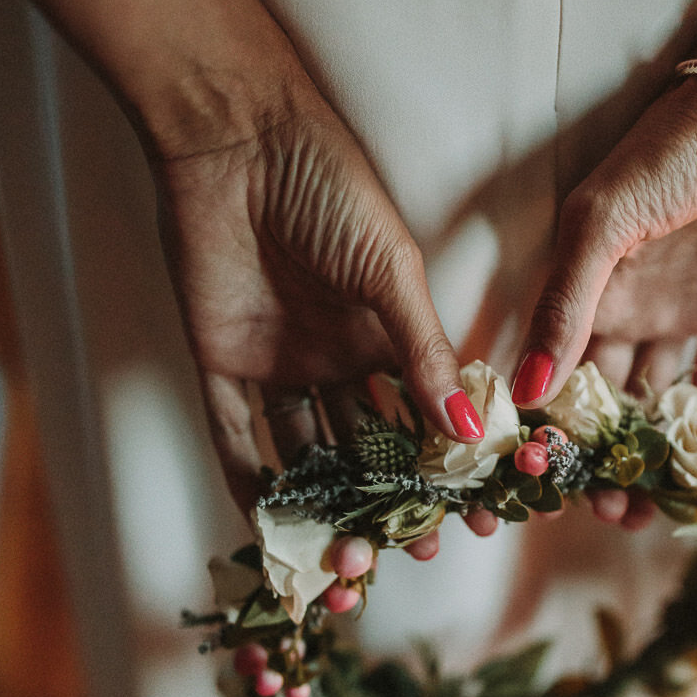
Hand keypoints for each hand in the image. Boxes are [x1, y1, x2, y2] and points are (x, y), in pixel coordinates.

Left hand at [147, 60, 484, 515]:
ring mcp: (280, 364)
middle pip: (367, 447)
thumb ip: (425, 352)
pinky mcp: (222, 363)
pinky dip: (254, 482)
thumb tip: (473, 432)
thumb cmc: (329, 184)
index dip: (444, 468)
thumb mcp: (392, 271)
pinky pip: (237, 435)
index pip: (422, 415)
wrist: (237, 140)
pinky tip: (275, 526)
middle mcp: (338, 358)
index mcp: (388, 334)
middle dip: (387, 502)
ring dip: (326, 505)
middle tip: (407, 552)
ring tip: (348, 556)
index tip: (470, 517)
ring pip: (306, 453)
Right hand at [513, 0, 696, 523]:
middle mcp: (620, 307)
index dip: (543, 424)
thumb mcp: (603, 222)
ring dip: (644, 456)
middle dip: (594, 458)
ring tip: (636, 511)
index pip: (551, 368)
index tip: (535, 482)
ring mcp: (675, 314)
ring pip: (651, 403)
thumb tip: (529, 389)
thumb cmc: (673, 151)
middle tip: (594, 513)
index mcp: (579, 285)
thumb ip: (566, 304)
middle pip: (599, 399)